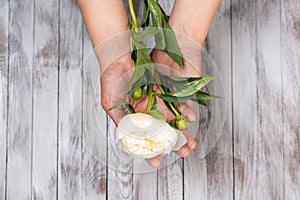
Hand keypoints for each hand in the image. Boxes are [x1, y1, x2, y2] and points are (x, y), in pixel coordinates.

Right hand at [100, 51, 197, 167]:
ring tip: (191, 142)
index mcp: (132, 117)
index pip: (142, 138)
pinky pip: (175, 102)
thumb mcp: (111, 102)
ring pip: (170, 119)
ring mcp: (154, 101)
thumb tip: (127, 137)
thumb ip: (120, 118)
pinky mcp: (162, 90)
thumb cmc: (111, 78)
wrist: (119, 55)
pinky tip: (190, 118)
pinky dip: (182, 110)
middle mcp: (144, 111)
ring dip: (180, 131)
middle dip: (171, 143)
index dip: (149, 150)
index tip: (156, 162)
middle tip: (182, 154)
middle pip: (160, 131)